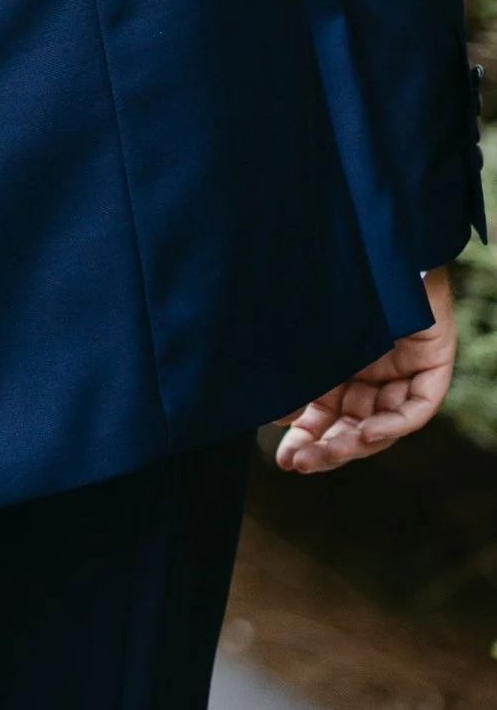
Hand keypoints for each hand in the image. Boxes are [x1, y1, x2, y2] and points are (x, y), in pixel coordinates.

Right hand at [274, 268, 455, 474]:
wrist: (366, 245)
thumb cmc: (326, 285)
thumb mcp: (306, 341)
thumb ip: (295, 378)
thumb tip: (277, 419)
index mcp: (342, 368)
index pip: (327, 416)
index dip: (307, 440)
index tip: (282, 460)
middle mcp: (373, 375)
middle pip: (354, 427)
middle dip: (326, 449)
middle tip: (297, 464)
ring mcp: (403, 373)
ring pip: (383, 425)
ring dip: (352, 444)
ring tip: (322, 454)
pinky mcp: (433, 367)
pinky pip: (416, 409)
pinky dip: (391, 425)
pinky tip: (364, 431)